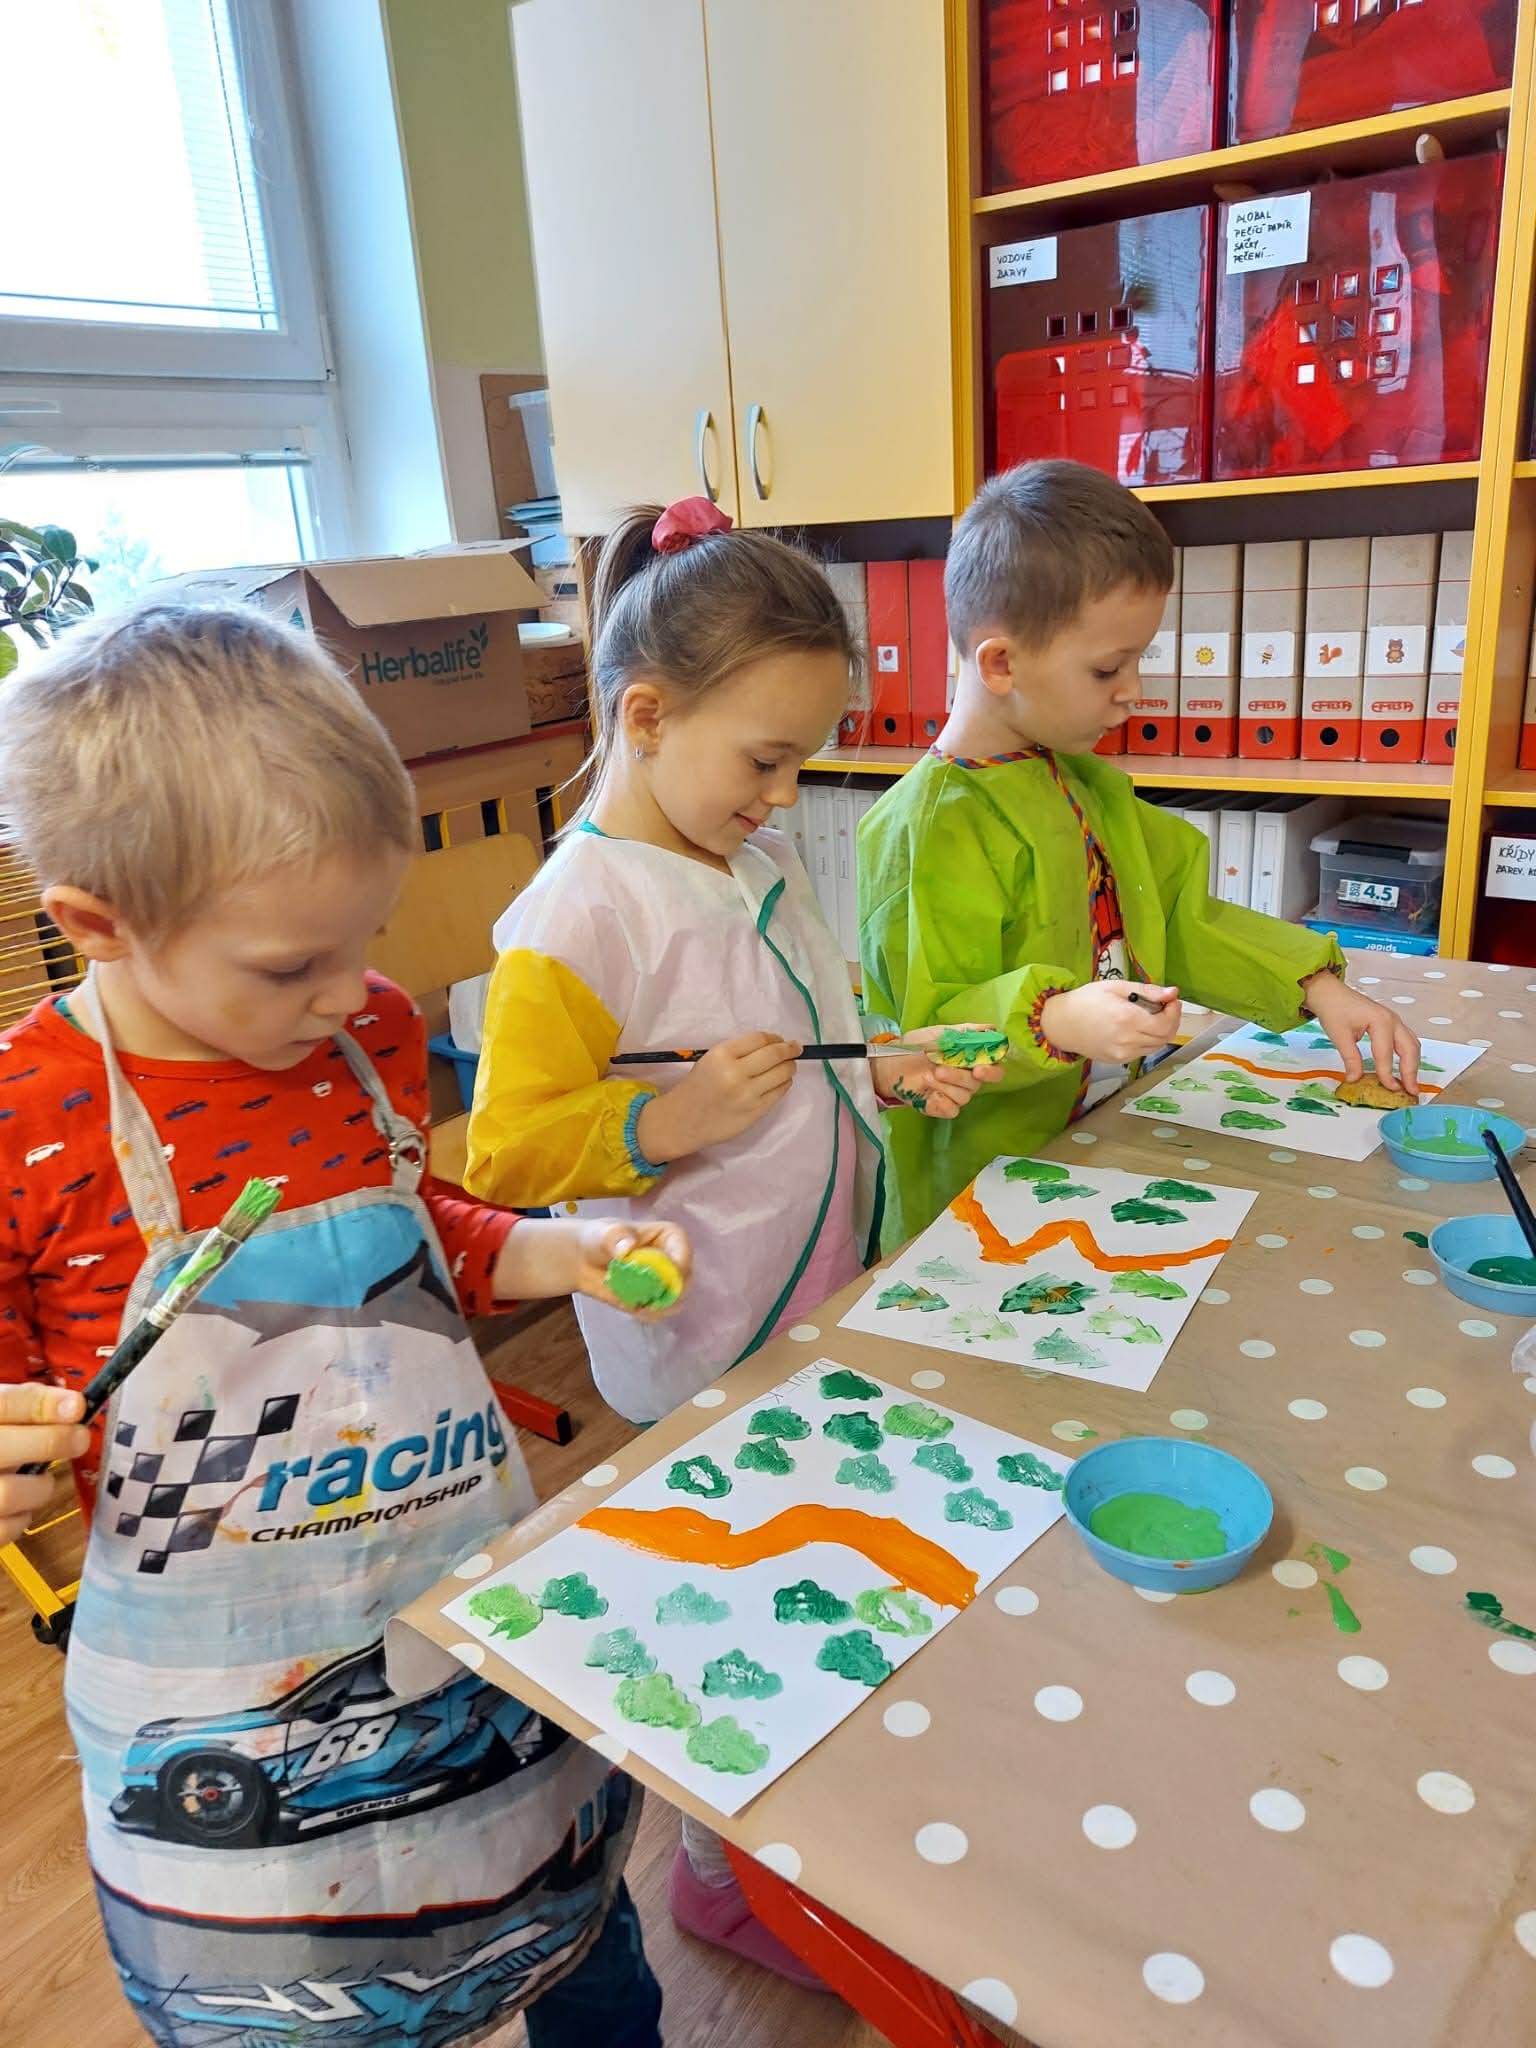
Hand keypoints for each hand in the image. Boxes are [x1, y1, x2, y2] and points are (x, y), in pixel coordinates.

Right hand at [0, 1384, 88, 1545]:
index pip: (3, 1405)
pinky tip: (22, 1505)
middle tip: (79, 1439)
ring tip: (43, 1480)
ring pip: (9, 1494)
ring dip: (40, 1486)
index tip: (77, 1406)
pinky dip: (22, 1517)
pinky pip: (5, 1529)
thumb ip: (18, 1404)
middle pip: (4, 1448)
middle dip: (51, 1441)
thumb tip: (68, 1405)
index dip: (41, 1405)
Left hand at [573, 1220, 692, 1317]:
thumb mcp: (604, 1234)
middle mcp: (673, 1259)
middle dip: (670, 1294)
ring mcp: (665, 1281)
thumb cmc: (598, 1238)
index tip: (663, 1280)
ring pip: (676, 1300)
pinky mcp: (654, 1299)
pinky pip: (660, 1312)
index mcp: (669, 1237)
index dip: (679, 1267)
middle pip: (684, 1280)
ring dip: (659, 1308)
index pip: (683, 1252)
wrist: (582, 1260)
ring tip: (636, 1307)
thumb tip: (627, 1248)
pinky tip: (632, 1309)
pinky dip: (648, 1314)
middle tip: (648, 1301)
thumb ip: (616, 1238)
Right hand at [636, 1033, 799, 1161]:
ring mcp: (748, 1094)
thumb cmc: (697, 1087)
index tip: (781, 1040)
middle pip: (775, 1054)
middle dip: (790, 1049)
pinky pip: (779, 1092)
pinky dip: (785, 1083)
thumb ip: (739, 1052)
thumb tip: (773, 1045)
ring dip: (790, 1067)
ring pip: (783, 1073)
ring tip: (789, 1066)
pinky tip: (781, 1081)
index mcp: (722, 1055)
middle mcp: (736, 1073)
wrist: (683, 1120)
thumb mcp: (711, 1060)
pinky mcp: (755, 1111)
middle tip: (796, 1048)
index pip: (760, 1039)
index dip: (775, 1038)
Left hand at [873, 1023, 1003, 1118]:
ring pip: (965, 1096)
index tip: (980, 1068)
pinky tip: (929, 1091)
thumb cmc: (916, 1046)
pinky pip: (953, 1109)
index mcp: (971, 1060)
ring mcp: (956, 1095)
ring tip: (928, 1075)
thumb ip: (966, 1032)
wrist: (890, 1063)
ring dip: (946, 1085)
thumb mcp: (940, 1033)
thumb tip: (991, 1028)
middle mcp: (968, 1079)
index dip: (992, 1070)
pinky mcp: (943, 1108)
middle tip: (941, 1070)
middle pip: (979, 1083)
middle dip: (961, 1076)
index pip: (995, 1067)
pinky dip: (942, 1100)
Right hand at [1037, 982, 1182, 1063]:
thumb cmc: (1085, 1001)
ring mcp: (1122, 1053)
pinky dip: (1147, 1040)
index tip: (1172, 1001)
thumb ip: (1147, 991)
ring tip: (1151, 1017)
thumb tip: (1172, 993)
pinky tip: (1138, 1028)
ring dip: (1161, 1032)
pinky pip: (1143, 1051)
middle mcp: (1127, 1039)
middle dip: (1171, 1021)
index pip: (1165, 1023)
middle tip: (1166, 1007)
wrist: (1061, 1023)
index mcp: (1127, 1018)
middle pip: (1164, 1037)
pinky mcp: (1118, 1060)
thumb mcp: (1116, 987)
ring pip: (1156, 1046)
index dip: (1174, 1012)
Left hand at [1301, 970, 1420, 1094]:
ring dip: (1413, 1064)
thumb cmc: (1334, 1010)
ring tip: (1410, 1084)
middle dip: (1411, 1071)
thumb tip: (1355, 1079)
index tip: (1390, 1089)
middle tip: (1411, 1091)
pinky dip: (1409, 1056)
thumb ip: (1350, 1058)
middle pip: (1409, 1048)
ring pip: (1412, 1045)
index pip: (1385, 1053)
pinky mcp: (1392, 1024)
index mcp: (1380, 1021)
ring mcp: (1395, 1021)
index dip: (1387, 1073)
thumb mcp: (1339, 1036)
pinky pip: (1407, 1041)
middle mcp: (1393, 1020)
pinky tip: (1405, 1069)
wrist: (1330, 993)